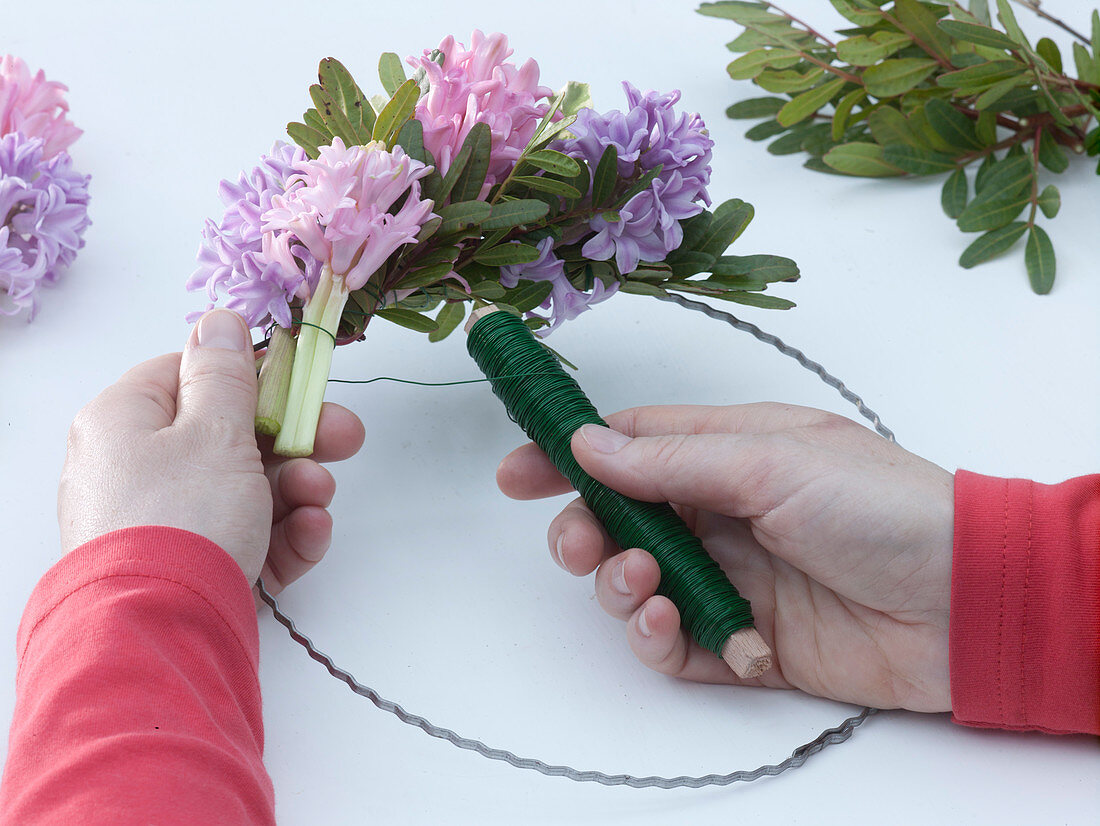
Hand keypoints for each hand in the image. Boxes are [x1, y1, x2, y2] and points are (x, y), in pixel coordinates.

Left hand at [58, 309, 364, 593]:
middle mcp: (137, 467)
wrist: (162, 632)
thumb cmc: (183, 516)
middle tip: (345, 437)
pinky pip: (245, 535)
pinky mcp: (192, 565)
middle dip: (297, 439)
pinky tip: (309, 535)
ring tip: (318, 500)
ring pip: (246, 488)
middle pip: (230, 435)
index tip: (301, 383)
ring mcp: (164, 520)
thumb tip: (219, 319)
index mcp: (126, 420)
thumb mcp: (213, 430)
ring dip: (296, 488)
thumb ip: (225, 373)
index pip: (190, 375)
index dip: (252, 376)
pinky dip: (283, 533)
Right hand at [497, 403, 953, 711]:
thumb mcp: (772, 461)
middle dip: (586, 533)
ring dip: (622, 586)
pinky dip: (660, 639)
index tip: (516, 471)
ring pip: (636, 584)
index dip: (568, 454)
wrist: (962, 603)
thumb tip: (585, 447)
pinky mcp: (742, 640)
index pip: (629, 447)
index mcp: (729, 453)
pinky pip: (674, 644)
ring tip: (650, 585)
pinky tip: (676, 629)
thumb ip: (671, 462)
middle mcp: (721, 513)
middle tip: (585, 546)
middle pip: (619, 520)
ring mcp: (729, 577)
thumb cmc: (879, 507)